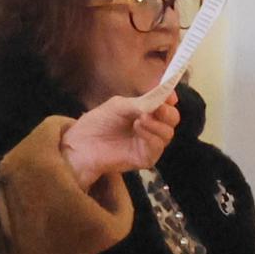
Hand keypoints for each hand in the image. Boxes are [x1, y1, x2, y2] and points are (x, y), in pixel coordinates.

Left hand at [61, 91, 180, 189]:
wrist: (82, 144)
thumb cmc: (98, 123)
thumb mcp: (120, 106)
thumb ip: (141, 102)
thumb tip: (162, 97)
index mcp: (146, 112)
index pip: (166, 105)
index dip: (170, 98)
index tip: (169, 94)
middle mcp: (152, 128)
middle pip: (172, 120)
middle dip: (167, 112)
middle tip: (158, 108)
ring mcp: (149, 144)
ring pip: (168, 133)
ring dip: (157, 124)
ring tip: (141, 119)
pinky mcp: (146, 158)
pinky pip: (157, 147)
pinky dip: (151, 135)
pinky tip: (138, 128)